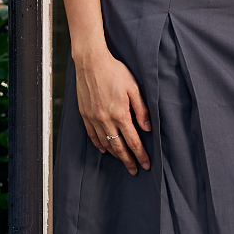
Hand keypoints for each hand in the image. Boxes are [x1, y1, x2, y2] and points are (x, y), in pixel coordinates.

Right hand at [75, 47, 150, 173]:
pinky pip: (92, 135)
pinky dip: (99, 144)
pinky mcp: (85, 114)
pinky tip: (104, 149)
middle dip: (128, 160)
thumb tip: (148, 128)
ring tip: (122, 161)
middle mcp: (106, 119)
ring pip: (105, 143)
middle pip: (119, 147)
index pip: (133, 141)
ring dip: (115, 154)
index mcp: (120, 114)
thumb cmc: (115, 72)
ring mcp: (93, 118)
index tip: (146, 164)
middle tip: (134, 170)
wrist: (91, 62)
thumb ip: (141, 109)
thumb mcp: (134, 88)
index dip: (140, 154)